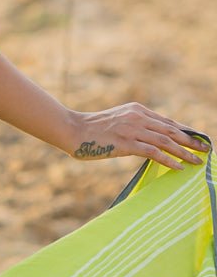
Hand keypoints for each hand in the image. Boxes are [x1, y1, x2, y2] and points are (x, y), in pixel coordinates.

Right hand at [70, 105, 207, 168]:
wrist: (72, 129)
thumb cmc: (91, 129)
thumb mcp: (116, 121)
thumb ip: (133, 125)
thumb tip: (147, 138)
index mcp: (137, 110)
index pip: (167, 122)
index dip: (184, 131)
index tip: (197, 140)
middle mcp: (138, 117)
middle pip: (171, 130)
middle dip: (191, 141)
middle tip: (205, 150)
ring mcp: (132, 130)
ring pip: (166, 141)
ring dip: (184, 152)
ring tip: (197, 161)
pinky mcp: (126, 143)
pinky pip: (153, 152)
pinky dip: (169, 159)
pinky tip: (179, 166)